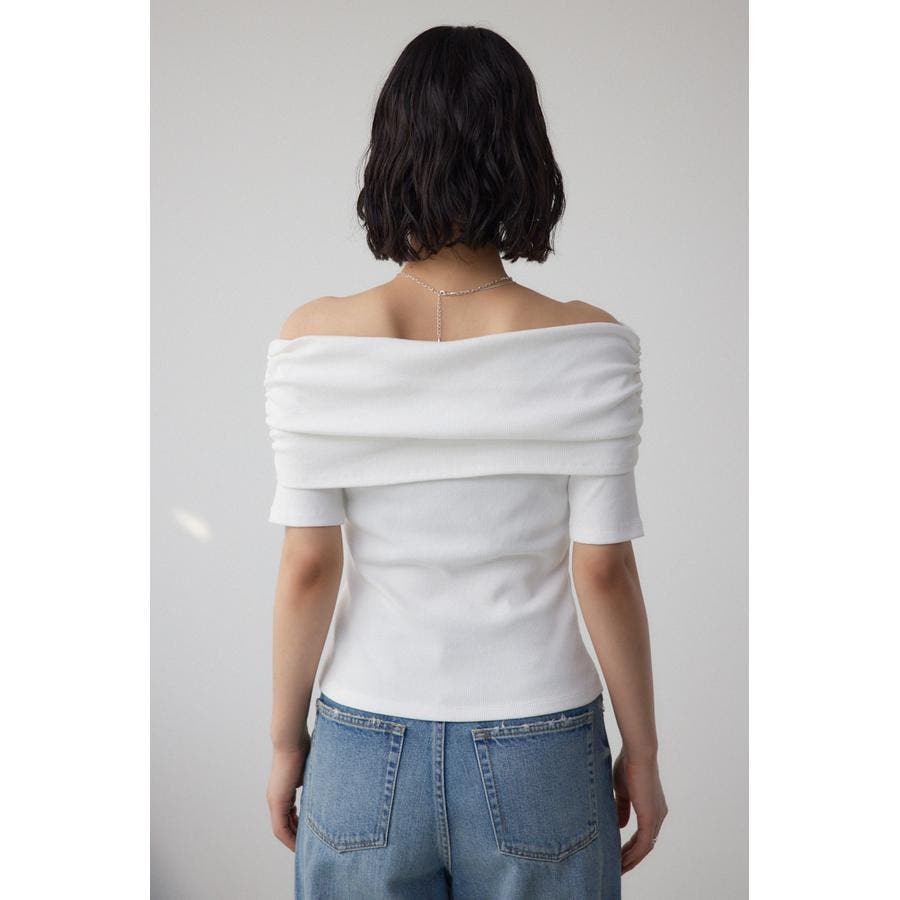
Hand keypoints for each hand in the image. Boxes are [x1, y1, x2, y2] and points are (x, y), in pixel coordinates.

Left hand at [266, 736, 310, 850]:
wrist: (292, 739)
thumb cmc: (304, 749)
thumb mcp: (311, 772)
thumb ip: (314, 784)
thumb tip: (329, 790)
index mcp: (284, 791)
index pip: (289, 817)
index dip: (298, 829)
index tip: (310, 836)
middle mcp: (276, 798)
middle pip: (284, 826)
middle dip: (296, 837)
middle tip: (309, 847)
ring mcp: (274, 800)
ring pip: (281, 829)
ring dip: (292, 839)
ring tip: (305, 848)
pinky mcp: (276, 801)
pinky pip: (280, 827)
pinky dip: (289, 836)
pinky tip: (299, 843)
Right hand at [613, 750, 667, 873]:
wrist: (637, 753)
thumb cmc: (629, 765)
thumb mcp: (622, 790)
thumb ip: (622, 808)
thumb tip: (621, 826)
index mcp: (652, 807)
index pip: (642, 834)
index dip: (631, 847)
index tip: (617, 854)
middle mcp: (658, 815)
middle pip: (645, 845)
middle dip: (631, 857)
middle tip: (617, 867)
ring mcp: (656, 818)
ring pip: (645, 847)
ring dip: (631, 859)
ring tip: (617, 868)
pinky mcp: (650, 818)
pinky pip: (643, 844)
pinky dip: (633, 854)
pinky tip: (622, 860)